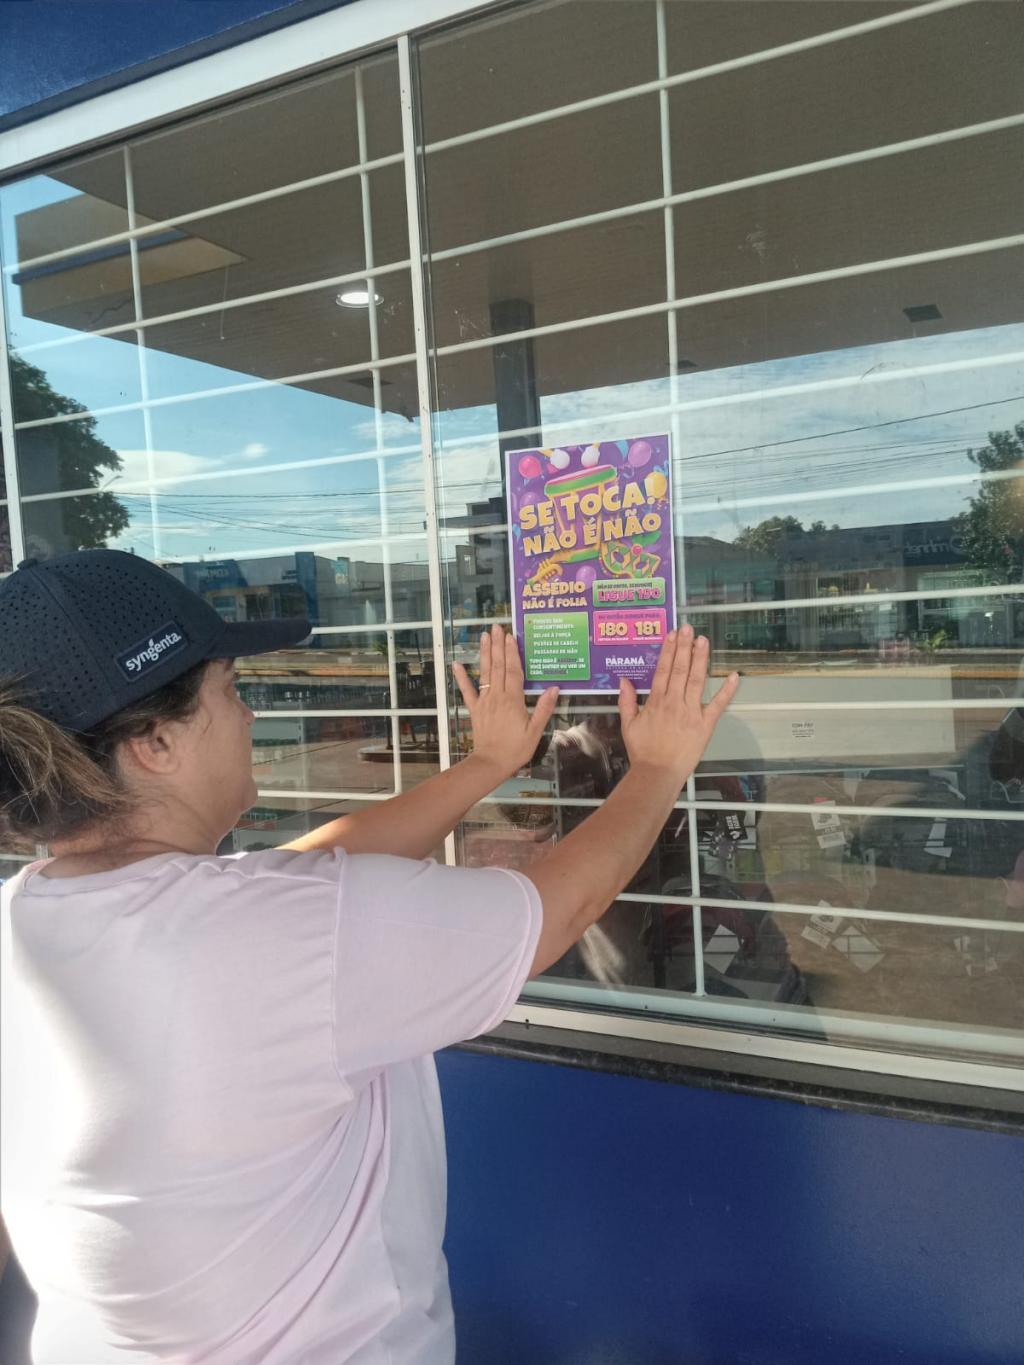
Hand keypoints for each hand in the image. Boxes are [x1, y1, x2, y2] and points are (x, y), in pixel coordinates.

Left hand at [453, 624, 559, 780]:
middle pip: (498, 666)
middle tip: (496, 627)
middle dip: (497, 645)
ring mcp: (484, 702)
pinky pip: (467, 691)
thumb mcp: (535, 731)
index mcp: (513, 700)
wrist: (491, 763)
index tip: (510, 635)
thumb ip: (544, 708)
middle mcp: (497, 696)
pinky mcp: (474, 710)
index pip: (513, 670)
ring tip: (484, 636)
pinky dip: (462, 677)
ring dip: (484, 653)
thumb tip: (554, 688)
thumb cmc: (516, 749)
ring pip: (484, 674)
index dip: (512, 652)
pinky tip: (457, 664)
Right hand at [617, 625, 738, 782]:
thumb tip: (624, 680)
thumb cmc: (643, 751)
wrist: (657, 773)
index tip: (673, 634)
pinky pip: (718, 705)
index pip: (663, 669)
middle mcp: (674, 702)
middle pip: (680, 669)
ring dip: (701, 659)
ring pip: (697, 680)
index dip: (669, 650)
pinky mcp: (705, 725)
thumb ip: (627, 701)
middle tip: (689, 628)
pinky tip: (734, 676)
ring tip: (703, 641)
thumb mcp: (628, 725)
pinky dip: (727, 691)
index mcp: (656, 701)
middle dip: (685, 646)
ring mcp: (691, 712)